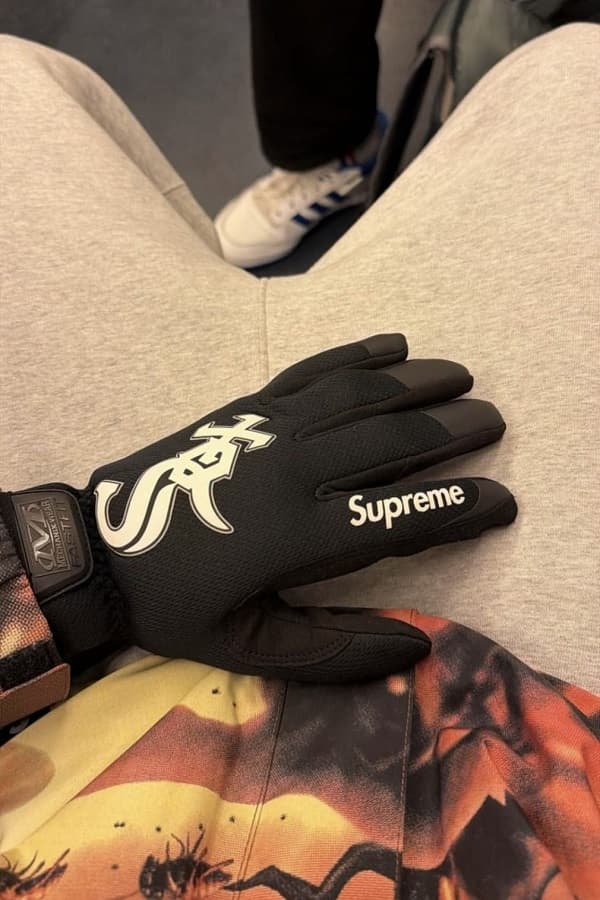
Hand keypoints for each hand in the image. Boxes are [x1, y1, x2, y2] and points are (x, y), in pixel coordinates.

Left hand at [3, 334, 515, 681]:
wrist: (102, 549)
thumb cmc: (178, 605)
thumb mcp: (251, 650)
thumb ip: (335, 652)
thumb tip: (416, 649)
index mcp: (298, 537)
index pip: (399, 518)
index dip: (458, 508)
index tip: (502, 500)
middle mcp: (293, 471)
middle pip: (390, 440)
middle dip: (452, 428)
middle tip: (493, 421)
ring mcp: (270, 430)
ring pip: (359, 394)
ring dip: (416, 381)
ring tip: (460, 375)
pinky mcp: (249, 407)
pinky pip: (313, 371)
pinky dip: (356, 353)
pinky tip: (391, 344)